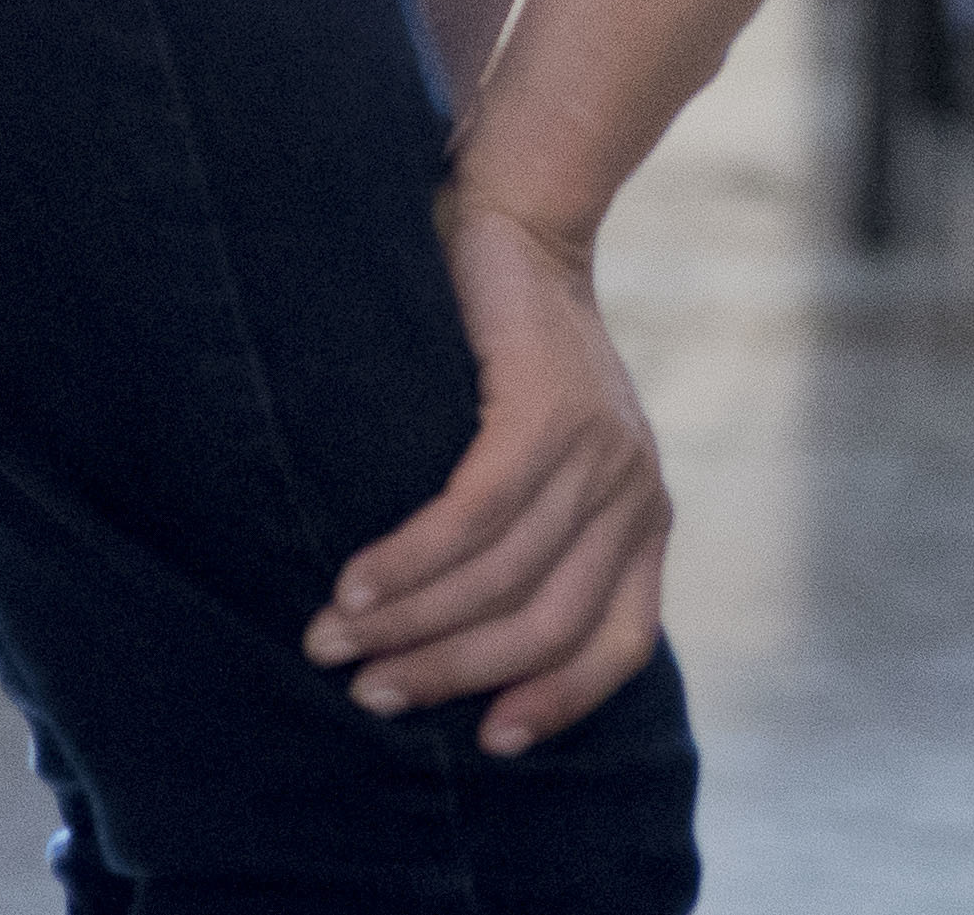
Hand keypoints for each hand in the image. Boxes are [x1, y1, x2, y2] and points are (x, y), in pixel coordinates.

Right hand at [310, 190, 671, 754]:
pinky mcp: (551, 405)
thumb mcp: (542, 468)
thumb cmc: (506, 364)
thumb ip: (529, 546)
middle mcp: (635, 492)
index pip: (618, 642)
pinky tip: (356, 585)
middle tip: (367, 693)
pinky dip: (410, 560)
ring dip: (408, 622)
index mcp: (641, 520)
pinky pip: (477, 512)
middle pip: (547, 624)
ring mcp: (602, 448)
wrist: (518, 229)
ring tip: (331, 642)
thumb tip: (444, 654)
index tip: (485, 744)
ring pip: (503, 575)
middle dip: (450, 671)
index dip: (556, 702)